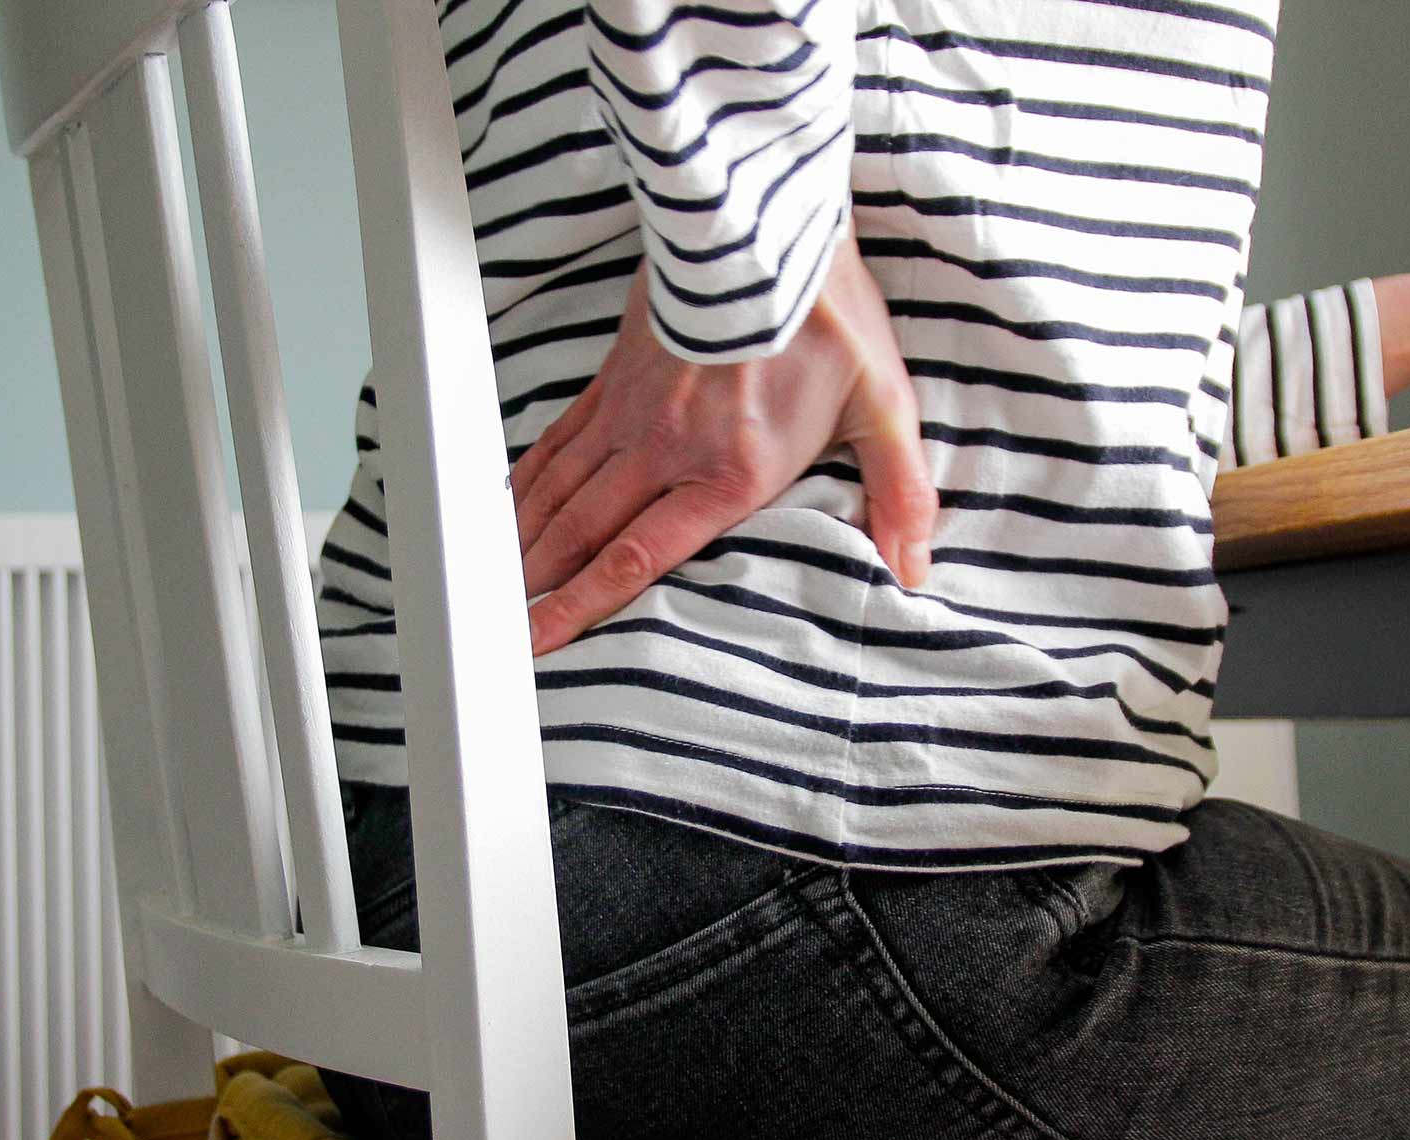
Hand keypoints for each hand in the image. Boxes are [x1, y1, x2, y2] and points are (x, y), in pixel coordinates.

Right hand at [509, 233, 932, 655]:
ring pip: (560, 492)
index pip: (636, 557)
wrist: (768, 226)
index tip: (543, 644)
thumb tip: (915, 566)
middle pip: (583, 535)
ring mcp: (631, 413)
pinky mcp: (615, 378)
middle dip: (537, 591)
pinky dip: (527, 481)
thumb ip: (900, 494)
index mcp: (728, 472)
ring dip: (524, 544)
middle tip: (500, 636)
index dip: (583, 608)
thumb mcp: (883, 408)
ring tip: (494, 588)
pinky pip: (557, 441)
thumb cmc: (827, 316)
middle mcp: (665, 449)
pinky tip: (508, 508)